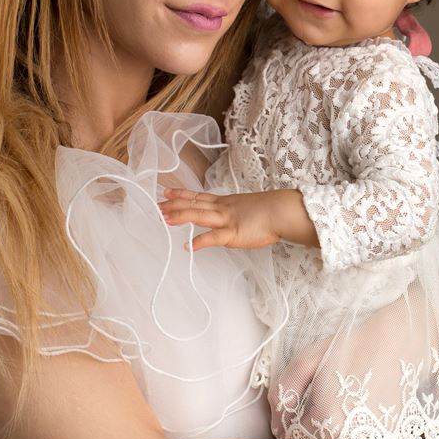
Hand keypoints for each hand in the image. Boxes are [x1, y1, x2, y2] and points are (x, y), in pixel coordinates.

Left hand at [159, 187, 292, 251]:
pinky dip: (200, 242)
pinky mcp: (233, 234)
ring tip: (164, 218)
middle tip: (156, 204)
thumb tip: (232, 219)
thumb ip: (236, 213)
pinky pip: (213, 238)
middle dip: (173, 205)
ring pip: (199, 216)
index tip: (166, 191)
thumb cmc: (270, 211)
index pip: (198, 197)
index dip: (181, 194)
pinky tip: (188, 247)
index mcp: (225, 202)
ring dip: (180, 217)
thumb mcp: (247, 208)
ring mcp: (226, 220)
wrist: (282, 211)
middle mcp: (222, 208)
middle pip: (193, 204)